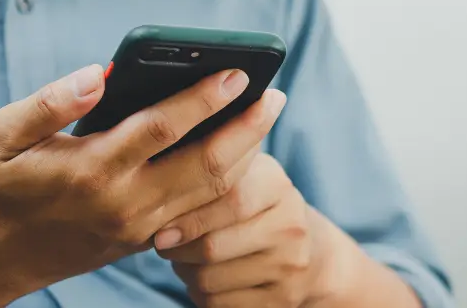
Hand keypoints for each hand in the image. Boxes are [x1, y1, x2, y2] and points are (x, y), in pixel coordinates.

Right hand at [0, 65, 284, 304]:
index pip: (162, 127)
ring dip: (247, 153)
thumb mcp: (5, 135)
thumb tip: (97, 75)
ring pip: (214, 191)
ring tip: (264, 117)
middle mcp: (126, 202)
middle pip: (207, 164)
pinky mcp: (151, 240)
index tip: (236, 73)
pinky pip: (204, 209)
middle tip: (274, 95)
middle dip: (248, 127)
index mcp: (92, 169)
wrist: (0, 256)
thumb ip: (50, 102)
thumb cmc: (3, 186)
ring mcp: (143, 226)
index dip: (203, 98)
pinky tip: (242, 151)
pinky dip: (230, 180)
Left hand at [156, 153, 344, 306]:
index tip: (159, 230)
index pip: (230, 200)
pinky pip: (218, 304)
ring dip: (184, 273)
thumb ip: (208, 171)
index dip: (188, 218)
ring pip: (209, 280)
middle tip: (163, 245)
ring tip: (184, 259)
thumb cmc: (255, 206)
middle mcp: (291, 226)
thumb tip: (157, 185)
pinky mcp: (281, 300)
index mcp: (277, 186)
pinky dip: (199, 293)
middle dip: (177, 251)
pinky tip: (204, 277)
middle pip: (214, 248)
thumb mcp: (243, 176)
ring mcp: (290, 267)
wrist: (309, 249)